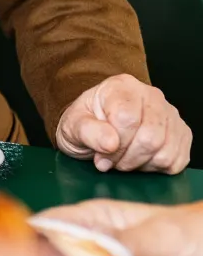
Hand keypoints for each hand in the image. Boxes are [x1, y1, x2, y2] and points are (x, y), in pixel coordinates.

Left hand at [55, 74, 190, 173]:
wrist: (97, 128)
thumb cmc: (85, 123)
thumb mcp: (73, 125)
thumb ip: (87, 131)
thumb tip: (110, 143)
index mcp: (123, 87)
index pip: (127, 119)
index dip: (113, 144)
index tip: (100, 153)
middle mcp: (152, 96)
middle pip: (151, 138)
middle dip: (126, 158)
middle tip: (110, 160)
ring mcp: (170, 115)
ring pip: (165, 152)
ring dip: (140, 164)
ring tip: (123, 158)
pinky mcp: (182, 134)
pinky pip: (176, 160)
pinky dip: (155, 168)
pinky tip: (139, 159)